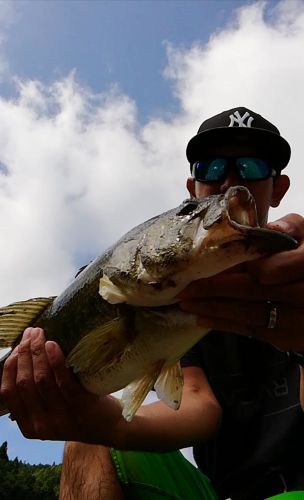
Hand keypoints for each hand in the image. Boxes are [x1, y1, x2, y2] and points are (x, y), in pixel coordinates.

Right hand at [0, 327, 122, 442]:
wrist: (112, 426)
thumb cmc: (79, 411)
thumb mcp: (51, 409)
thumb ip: (36, 393)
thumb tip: (24, 353)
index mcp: (29, 426)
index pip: (9, 392)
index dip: (10, 366)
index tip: (17, 347)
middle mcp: (42, 425)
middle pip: (25, 382)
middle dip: (24, 353)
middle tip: (31, 333)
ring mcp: (62, 419)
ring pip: (42, 380)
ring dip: (37, 352)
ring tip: (40, 334)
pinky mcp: (82, 408)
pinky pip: (64, 382)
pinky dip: (56, 361)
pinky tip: (53, 345)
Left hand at [179, 213, 303, 350]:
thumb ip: (290, 228)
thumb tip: (263, 229)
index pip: (266, 269)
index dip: (236, 269)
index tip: (209, 265)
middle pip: (252, 292)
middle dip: (214, 290)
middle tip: (185, 287)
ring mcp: (298, 321)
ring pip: (249, 314)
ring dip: (214, 309)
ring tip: (186, 303)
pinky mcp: (289, 338)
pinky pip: (253, 331)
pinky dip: (226, 324)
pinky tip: (202, 318)